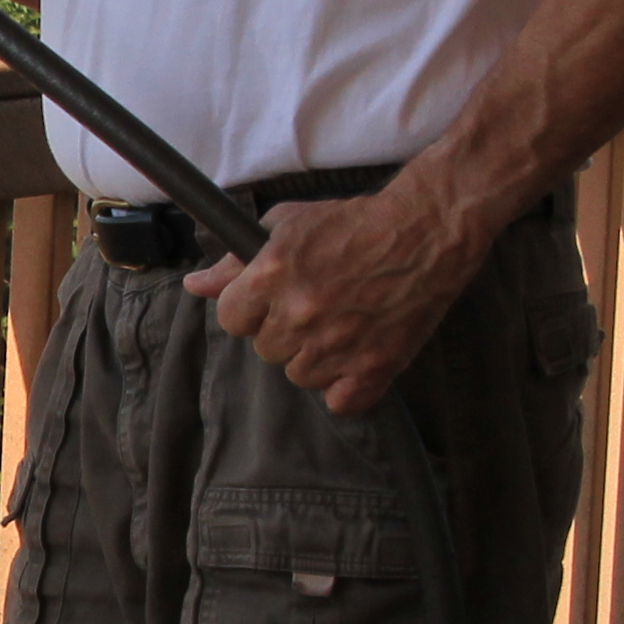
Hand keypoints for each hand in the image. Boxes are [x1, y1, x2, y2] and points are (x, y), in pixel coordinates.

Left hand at [186, 183, 504, 416]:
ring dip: (315, 356)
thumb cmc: (356, 222)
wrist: (427, 228)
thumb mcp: (288, 225)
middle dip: (284, 329)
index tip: (272, 299)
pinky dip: (346, 385)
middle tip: (318, 303)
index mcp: (272, 276)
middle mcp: (300, 314)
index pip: (231, 319)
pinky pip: (340, 402)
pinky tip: (357, 355)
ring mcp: (337, 345)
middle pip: (265, 349)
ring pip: (300, 376)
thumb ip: (236, 262)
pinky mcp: (374, 367)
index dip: (250, 309)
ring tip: (342, 322)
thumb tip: (196, 286)